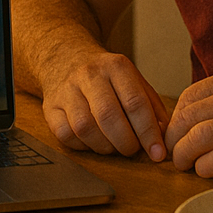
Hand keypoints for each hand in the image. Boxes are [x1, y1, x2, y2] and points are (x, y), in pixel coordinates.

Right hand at [40, 50, 168, 161]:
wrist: (65, 59)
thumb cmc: (107, 78)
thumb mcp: (134, 81)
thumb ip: (152, 107)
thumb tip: (162, 137)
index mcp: (116, 66)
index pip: (135, 102)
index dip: (148, 132)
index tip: (158, 153)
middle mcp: (89, 75)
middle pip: (108, 116)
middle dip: (126, 142)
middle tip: (133, 150)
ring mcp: (66, 90)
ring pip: (85, 128)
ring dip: (104, 146)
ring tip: (113, 146)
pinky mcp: (50, 106)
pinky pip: (66, 135)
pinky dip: (83, 146)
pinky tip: (92, 141)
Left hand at [165, 67, 212, 176]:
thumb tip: (189, 120)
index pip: (189, 97)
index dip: (175, 119)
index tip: (174, 134)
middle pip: (188, 117)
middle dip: (173, 139)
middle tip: (172, 154)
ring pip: (198, 138)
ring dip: (184, 155)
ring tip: (184, 165)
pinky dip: (205, 167)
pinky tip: (205, 171)